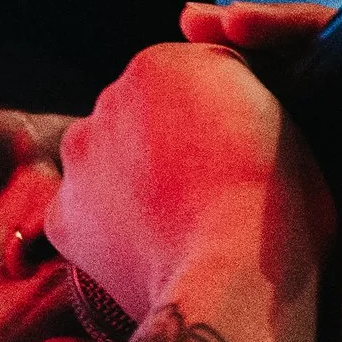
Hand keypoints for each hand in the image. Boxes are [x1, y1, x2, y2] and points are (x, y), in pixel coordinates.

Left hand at [47, 34, 329, 326]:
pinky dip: (104, 227)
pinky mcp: (62, 215)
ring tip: (175, 222)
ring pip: (103, 159)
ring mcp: (79, 157)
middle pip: (137, 113)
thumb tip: (219, 106)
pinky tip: (145, 247)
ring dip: (129, 179)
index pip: (183, 76)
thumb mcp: (279, 115)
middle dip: (163, 140)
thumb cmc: (274, 206)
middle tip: (205, 188)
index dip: (213, 114)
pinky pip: (79, 212)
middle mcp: (108, 97)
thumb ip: (234, 88)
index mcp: (163, 60)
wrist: (232, 280)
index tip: (234, 150)